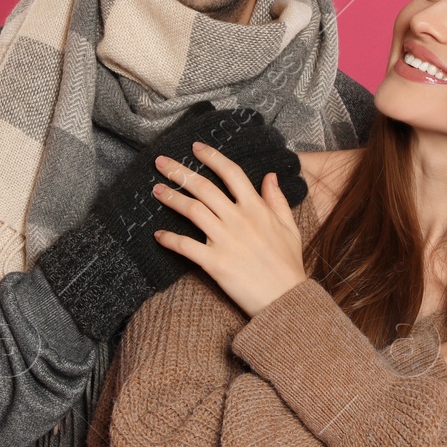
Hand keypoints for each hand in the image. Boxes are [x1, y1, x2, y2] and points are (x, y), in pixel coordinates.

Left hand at [149, 140, 307, 317]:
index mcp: (256, 208)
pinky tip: (158, 235)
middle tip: (160, 162)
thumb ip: (277, 199)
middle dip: (179, 172)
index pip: (231, 173)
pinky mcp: (214, 262)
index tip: (195, 148)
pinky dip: (169, 239)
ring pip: (192, 210)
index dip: (212, 157)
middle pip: (203, 187)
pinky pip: (186, 246)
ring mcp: (225, 240)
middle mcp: (238, 219)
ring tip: (156, 190)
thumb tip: (270, 175)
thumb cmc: (289, 265)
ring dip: (171, 198)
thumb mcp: (289, 227)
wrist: (286, 299)